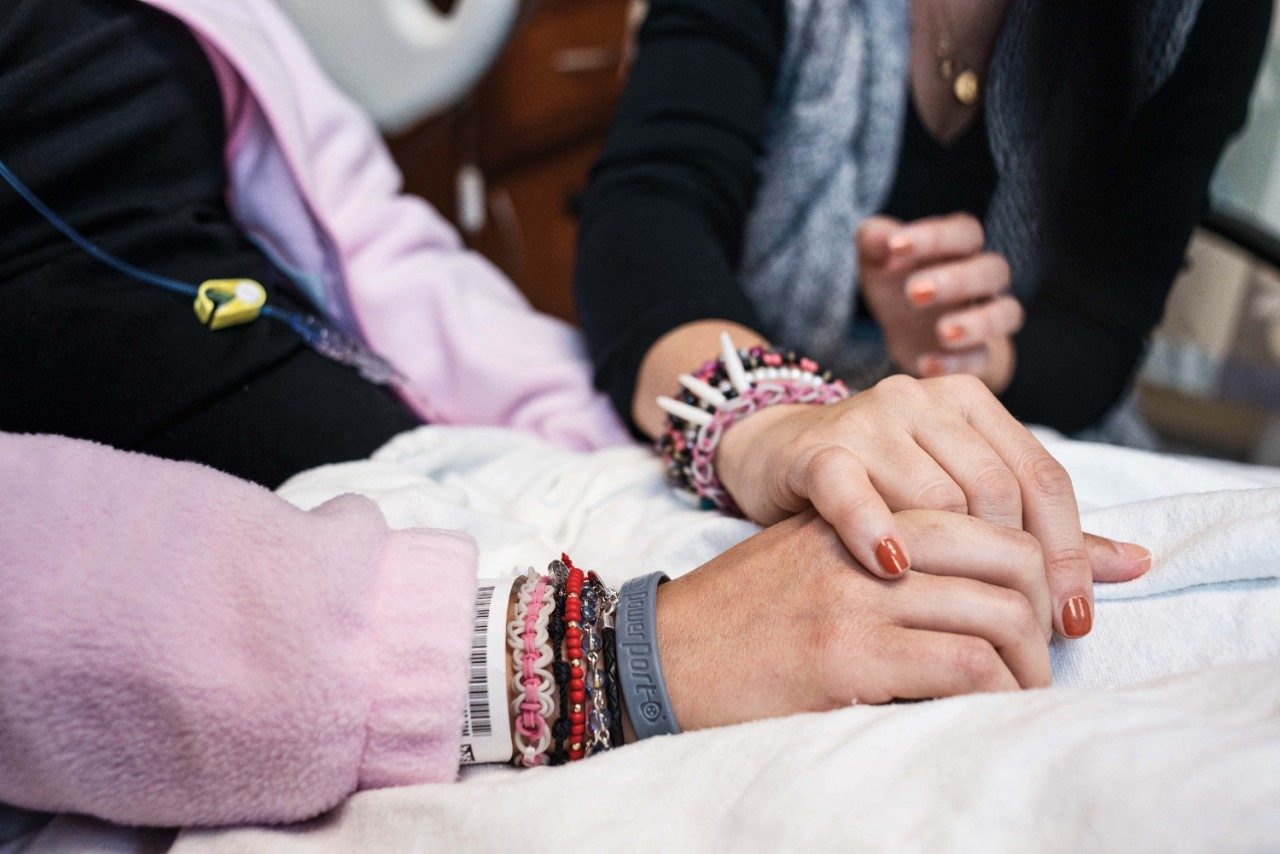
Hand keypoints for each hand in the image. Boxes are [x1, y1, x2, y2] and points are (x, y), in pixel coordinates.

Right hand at [657, 510, 1053, 730]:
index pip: (983, 506)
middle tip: (1051, 644)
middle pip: (1006, 551)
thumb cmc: (743, 613)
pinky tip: (994, 704)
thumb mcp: (818, 560)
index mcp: (862, 506)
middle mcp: (865, 540)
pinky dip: (999, 691)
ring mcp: (856, 596)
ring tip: (1027, 684)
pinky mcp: (846, 655)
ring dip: (1031, 659)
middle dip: (1048, 603)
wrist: (661, 654)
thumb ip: (887, 550)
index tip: (1047, 600)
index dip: (1039, 553)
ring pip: (997, 611)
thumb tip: (969, 572)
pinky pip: (962, 666)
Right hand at [716, 373, 1151, 638]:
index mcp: (966, 404)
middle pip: (999, 488)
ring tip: (968, 629)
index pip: (1041, 475)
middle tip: (1027, 638)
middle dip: (1021, 571)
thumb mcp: (949, 499)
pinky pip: (853, 490)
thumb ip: (1033, 530)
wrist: (769, 462)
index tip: (1074, 621)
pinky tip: (893, 570)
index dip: (1069, 551)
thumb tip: (1137, 564)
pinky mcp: (815, 451)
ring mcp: (866, 420)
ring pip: (938, 495)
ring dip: (956, 570)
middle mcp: (921, 400)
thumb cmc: (870, 494)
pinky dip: (876, 529)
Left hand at [857, 213, 1020, 391]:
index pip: (964, 231)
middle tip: (914, 292)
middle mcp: (982, 278)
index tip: (895, 247)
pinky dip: (958, 364)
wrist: (905, 332)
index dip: (934, 236)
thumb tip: (881, 235)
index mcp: (960, 247)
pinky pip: (983, 359)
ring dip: (978, 323)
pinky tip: (927, 365)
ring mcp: (986, 317)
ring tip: (942, 332)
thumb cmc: (895, 283)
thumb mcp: (876, 260)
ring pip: (1007, 313)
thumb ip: (874, 240)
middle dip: (956, 280)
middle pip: (992, 269)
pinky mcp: (978, 354)